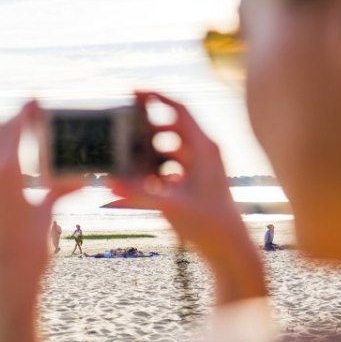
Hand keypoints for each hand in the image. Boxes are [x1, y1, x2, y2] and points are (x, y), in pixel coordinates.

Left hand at [0, 102, 82, 310]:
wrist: (6, 280)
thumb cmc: (32, 248)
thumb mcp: (49, 214)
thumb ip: (60, 190)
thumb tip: (83, 180)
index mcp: (8, 171)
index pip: (15, 128)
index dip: (26, 112)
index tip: (34, 101)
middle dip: (6, 120)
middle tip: (18, 117)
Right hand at [108, 92, 265, 302]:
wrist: (230, 250)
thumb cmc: (210, 225)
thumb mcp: (171, 206)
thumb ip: (139, 193)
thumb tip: (110, 183)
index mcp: (204, 148)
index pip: (179, 109)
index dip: (156, 96)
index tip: (133, 91)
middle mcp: (204, 152)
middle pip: (171, 126)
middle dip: (145, 125)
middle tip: (121, 124)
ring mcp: (201, 167)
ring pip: (169, 147)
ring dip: (148, 149)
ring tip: (126, 155)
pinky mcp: (196, 182)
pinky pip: (170, 165)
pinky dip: (154, 167)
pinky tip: (139, 179)